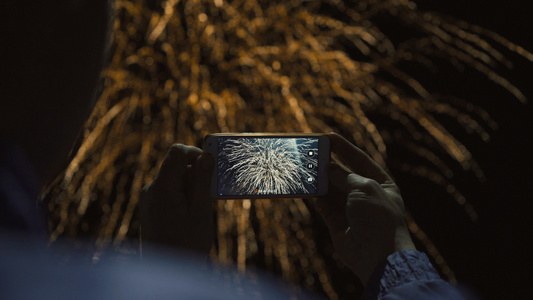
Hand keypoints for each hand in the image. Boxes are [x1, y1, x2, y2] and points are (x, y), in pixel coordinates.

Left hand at [140, 144, 214, 254]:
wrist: (167, 273)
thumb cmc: (186, 244)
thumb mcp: (200, 210)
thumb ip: (202, 180)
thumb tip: (206, 156)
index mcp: (162, 186)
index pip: (177, 152)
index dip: (196, 153)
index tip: (211, 167)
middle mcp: (151, 189)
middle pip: (176, 165)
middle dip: (196, 173)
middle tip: (210, 193)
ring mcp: (149, 199)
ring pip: (174, 179)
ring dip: (191, 186)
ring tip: (200, 209)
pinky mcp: (150, 208)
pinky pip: (169, 191)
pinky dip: (183, 195)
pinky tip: (191, 215)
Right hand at [315, 133, 414, 284]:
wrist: (378, 255)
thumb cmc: (378, 217)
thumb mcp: (364, 188)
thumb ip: (343, 175)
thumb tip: (327, 167)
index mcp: (380, 183)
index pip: (359, 160)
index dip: (343, 147)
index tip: (327, 136)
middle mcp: (365, 194)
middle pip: (342, 173)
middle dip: (327, 163)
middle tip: (309, 151)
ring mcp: (350, 208)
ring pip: (329, 189)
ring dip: (317, 179)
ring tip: (302, 166)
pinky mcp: (336, 222)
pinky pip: (322, 205)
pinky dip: (313, 196)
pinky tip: (304, 186)